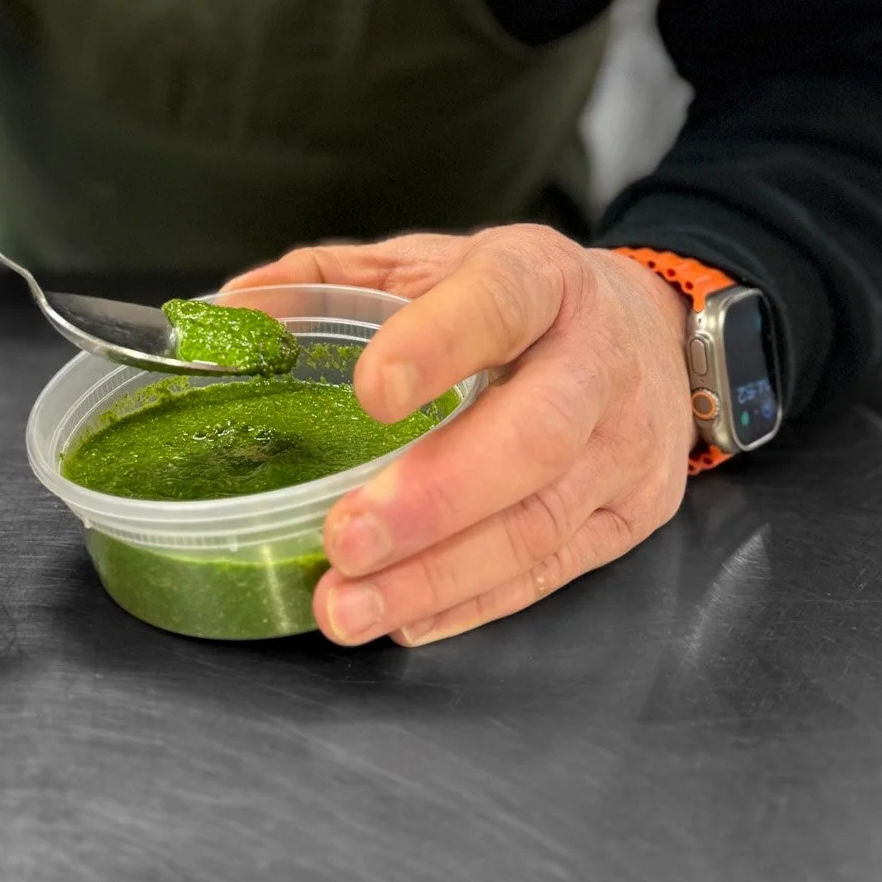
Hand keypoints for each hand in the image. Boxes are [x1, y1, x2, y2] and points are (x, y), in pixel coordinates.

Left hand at [230, 228, 694, 647]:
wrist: (656, 334)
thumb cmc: (523, 302)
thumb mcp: (436, 263)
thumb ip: (329, 280)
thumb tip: (224, 312)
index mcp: (542, 277)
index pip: (500, 301)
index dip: (441, 343)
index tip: (371, 389)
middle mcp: (597, 360)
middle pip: (536, 434)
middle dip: (436, 497)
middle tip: (346, 538)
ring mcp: (625, 445)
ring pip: (541, 521)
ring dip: (439, 575)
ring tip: (351, 605)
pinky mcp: (632, 514)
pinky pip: (551, 571)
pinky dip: (473, 603)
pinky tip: (407, 618)